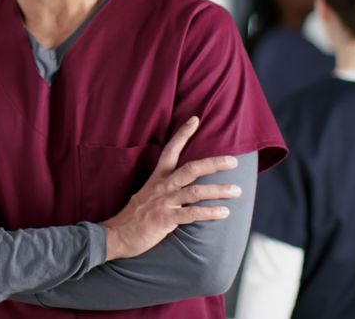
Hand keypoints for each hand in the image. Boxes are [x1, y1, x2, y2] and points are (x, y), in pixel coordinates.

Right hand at [102, 116, 241, 260]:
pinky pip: (191, 214)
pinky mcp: (165, 219)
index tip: (195, 119)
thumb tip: (182, 186)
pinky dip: (210, 213)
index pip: (170, 150)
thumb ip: (164, 188)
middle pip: (191, 169)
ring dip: (219, 190)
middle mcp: (162, 187)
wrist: (117, 235)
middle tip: (234, 162)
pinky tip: (224, 213)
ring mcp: (164, 203)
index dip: (182, 134)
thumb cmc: (135, 217)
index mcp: (157, 178)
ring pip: (195, 192)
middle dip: (214, 164)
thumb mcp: (147, 195)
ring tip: (237, 191)